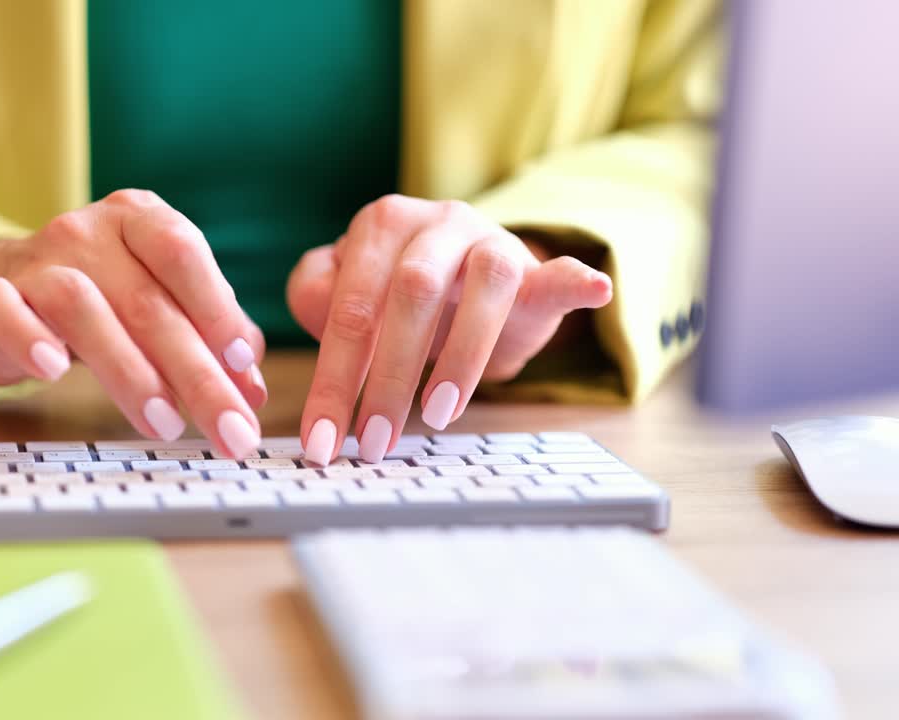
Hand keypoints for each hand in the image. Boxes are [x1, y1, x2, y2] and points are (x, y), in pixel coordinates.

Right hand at [0, 190, 267, 458]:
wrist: (1, 291)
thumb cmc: (102, 299)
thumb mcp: (160, 305)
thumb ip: (208, 338)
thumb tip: (250, 391)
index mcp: (139, 219)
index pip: (182, 252)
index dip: (216, 308)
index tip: (242, 366)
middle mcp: (88, 231)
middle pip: (146, 300)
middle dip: (197, 374)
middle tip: (231, 431)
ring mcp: (36, 261)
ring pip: (81, 307)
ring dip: (130, 371)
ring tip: (166, 424)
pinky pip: (4, 311)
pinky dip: (28, 338)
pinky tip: (53, 371)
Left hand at [286, 194, 611, 463]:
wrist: (469, 285)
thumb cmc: (399, 301)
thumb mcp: (352, 299)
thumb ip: (318, 299)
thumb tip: (318, 313)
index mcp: (381, 226)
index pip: (348, 307)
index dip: (332, 378)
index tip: (321, 440)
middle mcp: (435, 223)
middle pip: (409, 295)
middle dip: (386, 376)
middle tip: (373, 440)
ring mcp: (490, 240)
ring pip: (482, 285)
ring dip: (460, 356)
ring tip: (437, 415)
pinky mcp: (536, 269)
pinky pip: (558, 271)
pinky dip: (574, 280)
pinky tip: (593, 290)